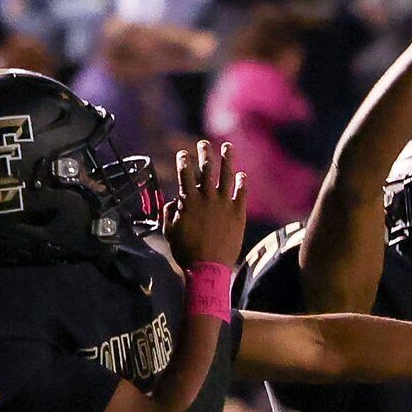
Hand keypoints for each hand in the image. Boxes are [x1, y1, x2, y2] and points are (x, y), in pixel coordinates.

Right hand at [166, 139, 246, 270]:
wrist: (208, 268)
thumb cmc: (186, 253)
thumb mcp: (170, 233)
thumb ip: (169, 214)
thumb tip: (172, 202)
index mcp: (189, 201)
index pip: (185, 174)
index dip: (183, 161)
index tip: (183, 154)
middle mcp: (207, 197)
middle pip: (206, 168)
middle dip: (204, 153)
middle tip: (203, 143)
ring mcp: (224, 203)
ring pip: (226, 174)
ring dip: (227, 158)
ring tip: (227, 147)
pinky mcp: (238, 212)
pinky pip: (242, 192)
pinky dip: (242, 182)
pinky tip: (241, 175)